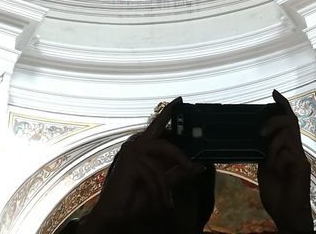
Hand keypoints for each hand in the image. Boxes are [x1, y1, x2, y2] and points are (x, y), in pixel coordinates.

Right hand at [79, 98, 204, 233]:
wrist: (116, 215)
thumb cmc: (136, 197)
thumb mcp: (161, 183)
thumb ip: (178, 173)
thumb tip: (199, 165)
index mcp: (144, 147)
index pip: (157, 126)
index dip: (168, 112)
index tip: (179, 100)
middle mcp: (136, 145)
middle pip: (165, 145)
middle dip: (179, 157)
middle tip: (192, 167)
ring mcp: (132, 152)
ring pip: (160, 165)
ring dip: (164, 186)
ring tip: (166, 202)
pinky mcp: (130, 163)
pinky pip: (153, 175)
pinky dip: (157, 191)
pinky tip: (157, 202)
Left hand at [258, 90, 313, 233]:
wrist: (287, 214)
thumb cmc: (277, 195)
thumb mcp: (265, 170)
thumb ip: (265, 154)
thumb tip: (259, 142)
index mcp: (287, 149)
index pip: (288, 122)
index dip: (283, 106)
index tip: (275, 93)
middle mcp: (295, 150)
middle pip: (291, 122)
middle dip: (275, 120)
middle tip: (262, 131)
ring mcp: (299, 157)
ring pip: (288, 134)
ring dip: (273, 143)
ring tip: (268, 159)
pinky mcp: (301, 166)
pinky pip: (288, 152)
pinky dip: (277, 157)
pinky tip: (276, 169)